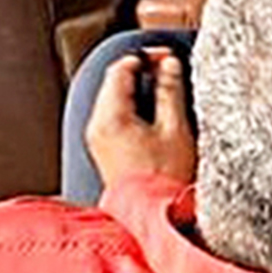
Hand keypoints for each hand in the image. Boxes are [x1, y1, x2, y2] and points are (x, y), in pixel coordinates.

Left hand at [87, 50, 195, 187]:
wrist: (150, 216)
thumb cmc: (163, 178)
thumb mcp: (174, 128)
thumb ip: (170, 90)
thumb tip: (169, 64)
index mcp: (111, 117)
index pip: (120, 68)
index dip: (145, 56)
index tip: (167, 56)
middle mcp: (97, 126)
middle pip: (113, 81)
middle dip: (140, 69)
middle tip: (167, 68)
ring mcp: (98, 139)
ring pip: (112, 96)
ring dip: (136, 86)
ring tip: (164, 88)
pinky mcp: (104, 149)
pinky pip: (112, 114)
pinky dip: (130, 104)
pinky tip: (152, 111)